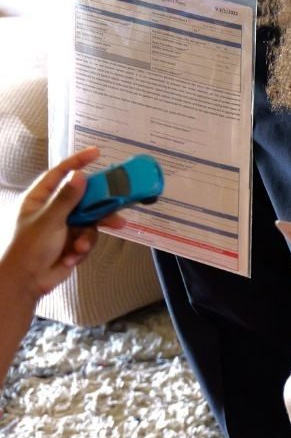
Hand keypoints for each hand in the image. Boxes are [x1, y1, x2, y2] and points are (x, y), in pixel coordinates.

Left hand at [3, 147, 121, 304]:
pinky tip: (73, 256)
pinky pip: (88, 237)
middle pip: (83, 197)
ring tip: (83, 245)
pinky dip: (83, 246)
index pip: (59, 174)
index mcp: (39, 199)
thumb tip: (80, 175)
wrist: (25, 284)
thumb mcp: (48, 221)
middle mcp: (53, 209)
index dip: (77, 162)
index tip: (97, 153)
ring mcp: (63, 226)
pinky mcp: (72, 241)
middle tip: (118, 202)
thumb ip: (66, 198)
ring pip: (90, 219)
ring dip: (88, 234)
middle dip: (97, 205)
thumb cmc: (28, 249)